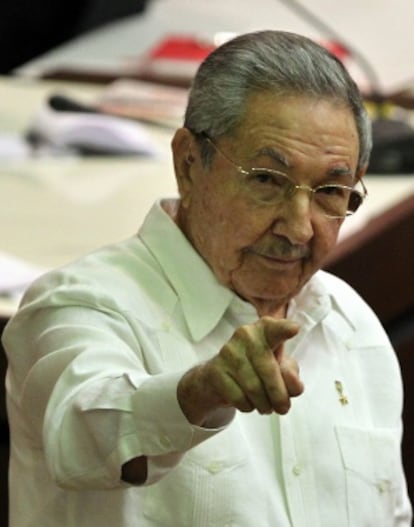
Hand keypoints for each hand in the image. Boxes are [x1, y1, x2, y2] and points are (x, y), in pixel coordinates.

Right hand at [177, 317, 303, 425]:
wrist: (218, 378)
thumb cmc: (256, 368)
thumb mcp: (279, 369)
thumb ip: (291, 375)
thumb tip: (293, 385)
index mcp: (264, 330)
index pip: (274, 328)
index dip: (283, 329)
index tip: (294, 329)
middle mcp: (245, 336)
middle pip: (268, 370)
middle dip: (279, 395)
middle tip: (283, 408)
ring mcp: (228, 352)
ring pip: (254, 387)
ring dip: (264, 404)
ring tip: (266, 406)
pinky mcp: (215, 370)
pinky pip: (238, 397)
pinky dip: (248, 406)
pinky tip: (248, 402)